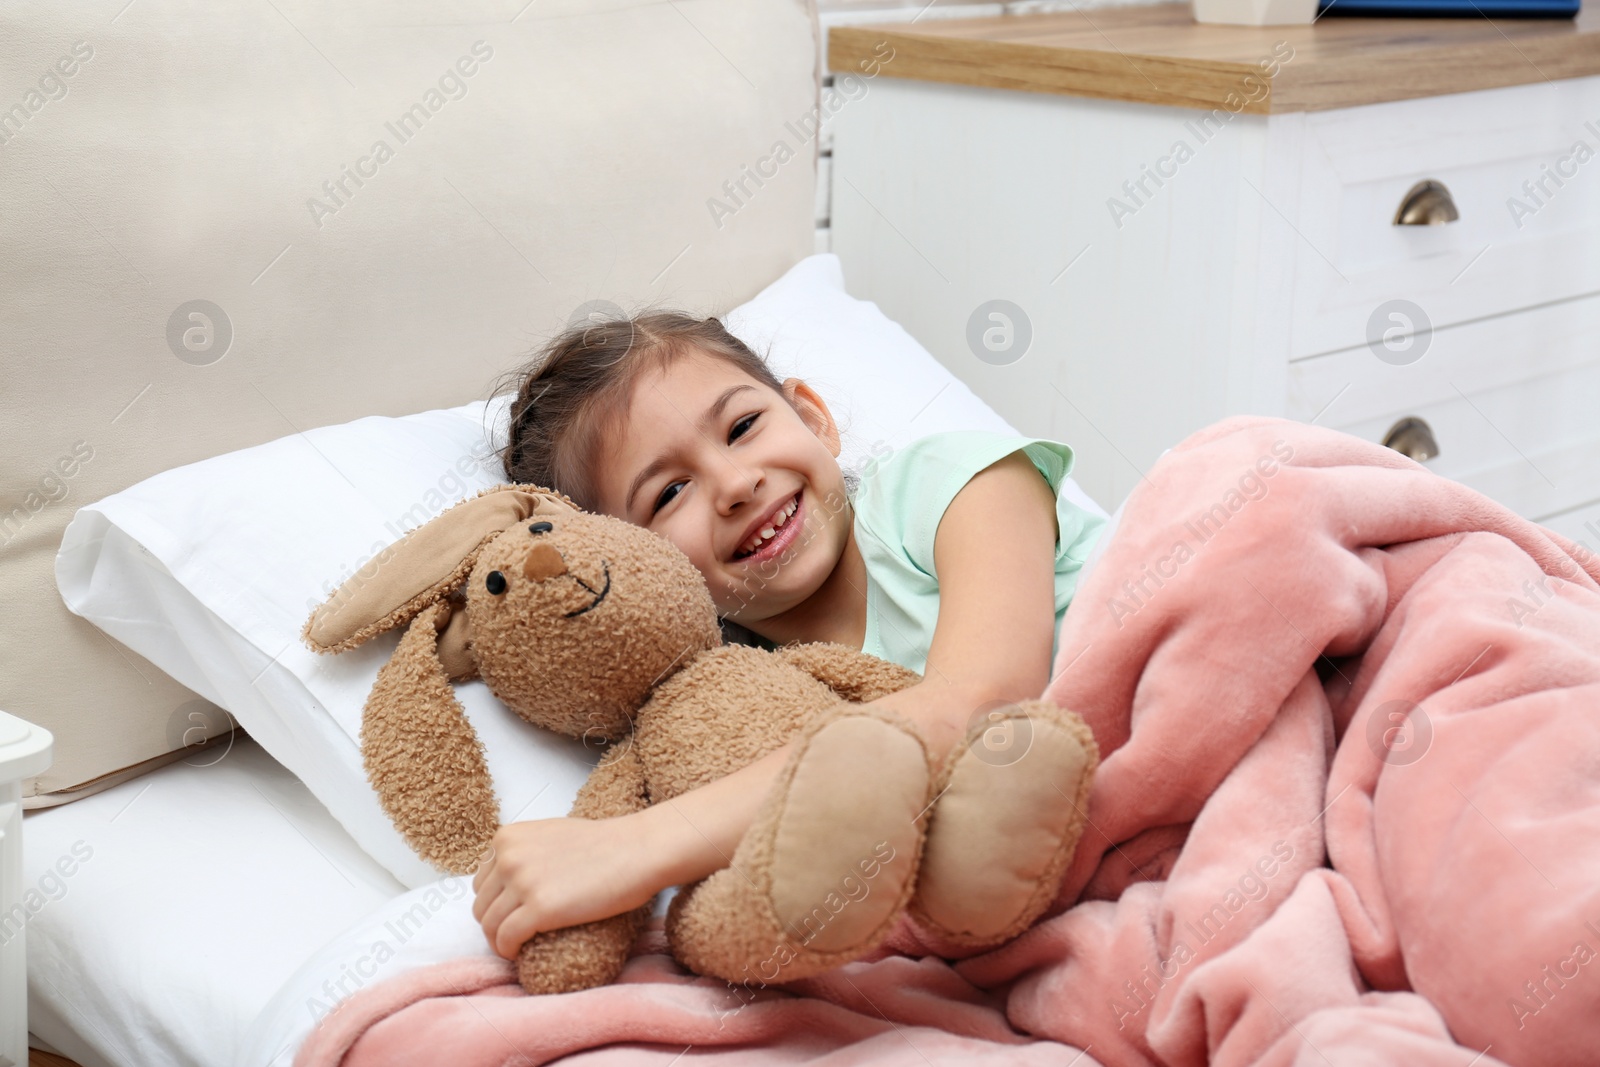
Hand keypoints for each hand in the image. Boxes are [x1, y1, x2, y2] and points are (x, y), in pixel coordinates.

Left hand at [471, 814, 662, 959]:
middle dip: (495, 923)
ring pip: (490, 926)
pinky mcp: (539, 909)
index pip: (481, 882)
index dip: (495, 903)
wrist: (637, 850)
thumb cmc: (603, 844)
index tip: (510, 915)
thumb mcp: (549, 834)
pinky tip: (520, 953)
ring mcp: (522, 882)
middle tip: (516, 935)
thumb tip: (508, 879)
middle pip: (482, 905)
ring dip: (500, 941)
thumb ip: (523, 851)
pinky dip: (508, 951)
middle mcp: (508, 857)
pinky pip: (506, 939)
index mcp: (507, 838)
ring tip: (518, 946)